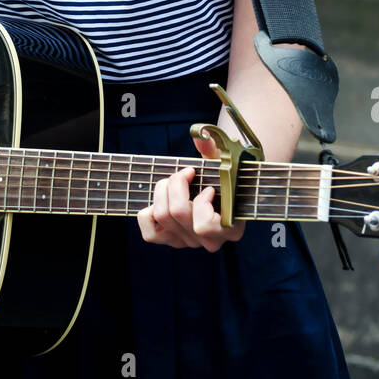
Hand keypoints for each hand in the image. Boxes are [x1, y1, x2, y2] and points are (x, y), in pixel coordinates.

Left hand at [137, 128, 245, 250]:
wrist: (221, 188)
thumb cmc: (226, 176)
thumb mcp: (225, 162)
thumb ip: (214, 150)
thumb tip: (200, 136)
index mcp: (230, 229)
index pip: (204, 225)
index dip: (201, 201)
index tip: (209, 187)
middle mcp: (210, 241)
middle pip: (177, 213)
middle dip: (176, 184)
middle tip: (185, 173)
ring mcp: (189, 243)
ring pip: (162, 216)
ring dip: (162, 191)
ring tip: (173, 181)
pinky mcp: (172, 241)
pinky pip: (149, 234)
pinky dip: (148, 213)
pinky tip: (162, 201)